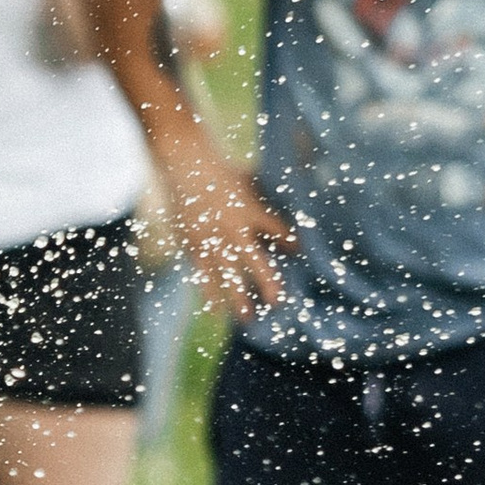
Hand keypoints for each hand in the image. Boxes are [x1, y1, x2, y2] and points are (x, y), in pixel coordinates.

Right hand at [166, 137, 295, 315]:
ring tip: (246, 319)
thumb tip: (284, 199)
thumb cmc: (218, 169)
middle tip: (277, 303)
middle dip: (267, 284)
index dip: (289, 241)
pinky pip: (203, 273)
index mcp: (250, 211)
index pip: (276, 230)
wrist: (185, 165)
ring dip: (237, 298)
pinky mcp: (193, 244)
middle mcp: (233, 229)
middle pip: (255, 262)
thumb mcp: (247, 179)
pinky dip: (208, 291)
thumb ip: (261, 196)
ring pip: (227, 274)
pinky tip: (214, 309)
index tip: (299, 252)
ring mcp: (212, 239)